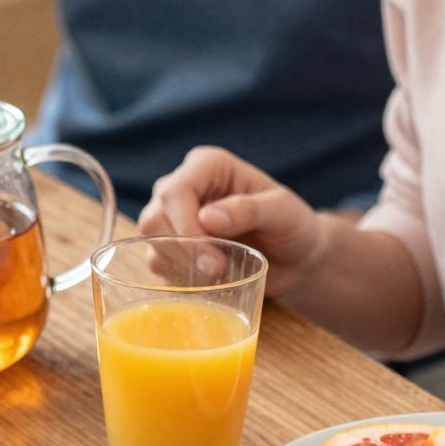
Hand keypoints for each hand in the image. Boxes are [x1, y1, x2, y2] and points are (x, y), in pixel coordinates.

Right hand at [137, 146, 328, 294]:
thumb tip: (208, 219)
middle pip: (155, 218)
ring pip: (151, 242)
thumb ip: (250, 209)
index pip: (175, 191)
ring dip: (181, 265)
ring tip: (221, 273)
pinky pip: (156, 263)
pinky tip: (208, 279)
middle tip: (218, 270)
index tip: (213, 257)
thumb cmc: (293, 226)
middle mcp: (182, 186)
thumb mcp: (284, 213)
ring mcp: (172, 216)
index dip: (185, 226)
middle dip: (183, 250)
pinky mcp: (170, 245)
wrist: (293, 257)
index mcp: (207, 166)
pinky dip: (179, 277)